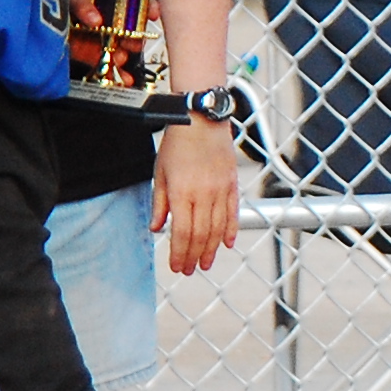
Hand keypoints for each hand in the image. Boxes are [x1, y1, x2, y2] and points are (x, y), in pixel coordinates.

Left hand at [62, 0, 152, 76]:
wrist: (20, 20)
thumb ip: (80, 3)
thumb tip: (96, 18)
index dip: (142, 6)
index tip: (151, 14)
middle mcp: (97, 16)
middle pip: (124, 25)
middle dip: (133, 36)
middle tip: (135, 43)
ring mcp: (91, 35)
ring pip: (115, 44)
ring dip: (123, 53)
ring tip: (122, 60)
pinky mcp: (82, 52)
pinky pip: (100, 60)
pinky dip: (112, 69)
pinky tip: (122, 76)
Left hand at [152, 111, 241, 273]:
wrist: (202, 121)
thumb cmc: (177, 145)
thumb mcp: (160, 173)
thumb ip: (160, 203)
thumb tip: (157, 228)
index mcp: (182, 193)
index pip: (182, 233)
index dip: (179, 253)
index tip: (176, 267)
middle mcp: (204, 195)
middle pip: (201, 234)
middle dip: (194, 256)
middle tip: (190, 270)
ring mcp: (220, 190)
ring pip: (218, 227)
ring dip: (212, 249)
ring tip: (206, 263)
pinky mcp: (232, 184)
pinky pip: (233, 212)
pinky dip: (231, 229)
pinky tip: (227, 243)